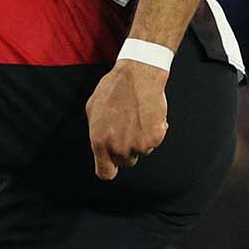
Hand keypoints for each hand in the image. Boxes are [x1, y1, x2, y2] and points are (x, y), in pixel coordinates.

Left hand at [86, 60, 168, 180]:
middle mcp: (118, 147)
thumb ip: (96, 133)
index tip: (112, 165)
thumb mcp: (93, 110)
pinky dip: (154, 131)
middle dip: (126, 150)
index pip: (105, 172)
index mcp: (99, 142)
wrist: (138, 75)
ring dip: (140, 139)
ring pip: (141, 152)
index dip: (109, 169)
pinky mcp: (155, 137)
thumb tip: (100, 147)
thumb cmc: (113, 89)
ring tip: (137, 117)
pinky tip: (148, 115)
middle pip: (125, 162)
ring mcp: (138, 144)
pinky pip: (154, 142)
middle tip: (127, 129)